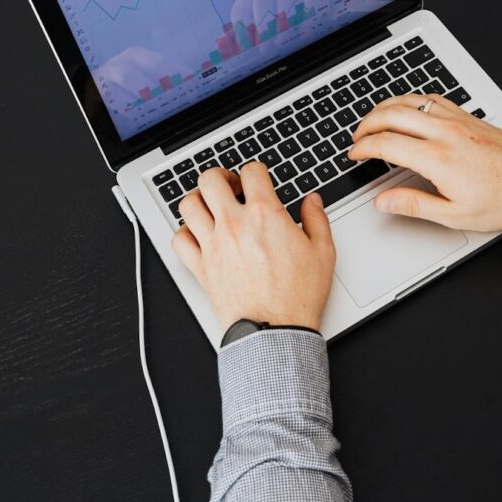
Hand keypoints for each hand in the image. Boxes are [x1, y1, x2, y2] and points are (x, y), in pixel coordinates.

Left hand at [171, 162, 335, 330]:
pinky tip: (198, 235)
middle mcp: (234, 224)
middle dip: (221, 176)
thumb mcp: (323, 252)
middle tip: (231, 186)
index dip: (256, 171)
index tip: (259, 179)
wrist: (276, 331)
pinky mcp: (201, 267)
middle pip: (210, 179)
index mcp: (264, 214)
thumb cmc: (298, 296)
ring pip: (188, 204)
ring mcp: (213, 245)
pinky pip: (179, 240)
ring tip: (210, 205)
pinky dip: (184, 233)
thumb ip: (316, 219)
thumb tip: (312, 201)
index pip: (251, 171)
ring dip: (199, 199)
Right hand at [349, 94, 501, 232]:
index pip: (386, 143)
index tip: (355, 154)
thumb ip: (414, 205)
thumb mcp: (454, 215)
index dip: (363, 147)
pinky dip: (410, 101)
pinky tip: (406, 109)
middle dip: (367, 124)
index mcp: (438, 158)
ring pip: (410, 101)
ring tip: (373, 121)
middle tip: (357, 138)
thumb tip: (384, 201)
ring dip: (385, 108)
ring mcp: (457, 120)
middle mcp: (446, 133)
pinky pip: (431, 99)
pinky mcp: (467, 116)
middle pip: (392, 115)